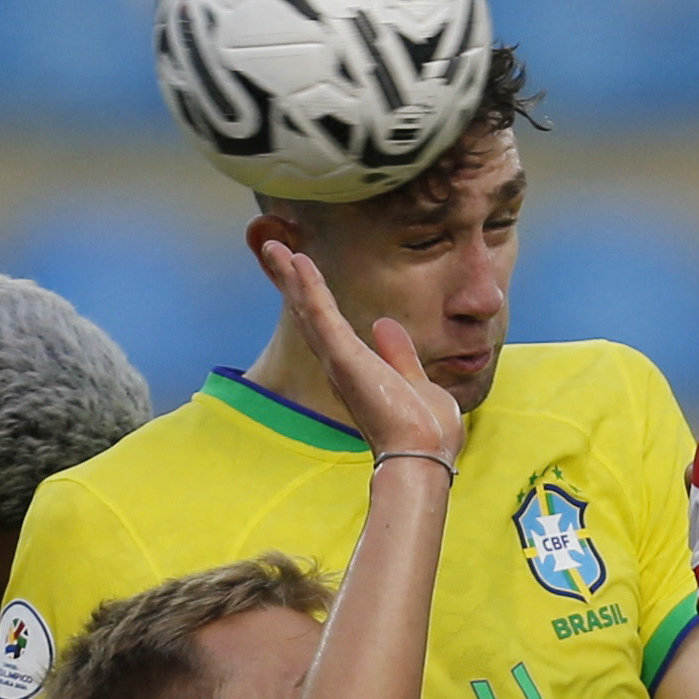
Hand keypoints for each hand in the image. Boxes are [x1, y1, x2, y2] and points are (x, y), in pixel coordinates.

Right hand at [257, 240, 462, 464]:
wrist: (424, 453)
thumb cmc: (425, 431)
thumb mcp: (416, 382)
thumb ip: (399, 355)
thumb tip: (385, 325)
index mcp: (357, 372)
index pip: (329, 326)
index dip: (313, 297)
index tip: (302, 271)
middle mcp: (340, 366)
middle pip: (308, 314)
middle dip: (292, 281)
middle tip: (274, 248)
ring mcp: (339, 362)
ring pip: (309, 309)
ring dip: (292, 276)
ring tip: (276, 245)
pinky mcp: (343, 358)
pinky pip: (322, 314)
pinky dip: (309, 286)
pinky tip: (298, 261)